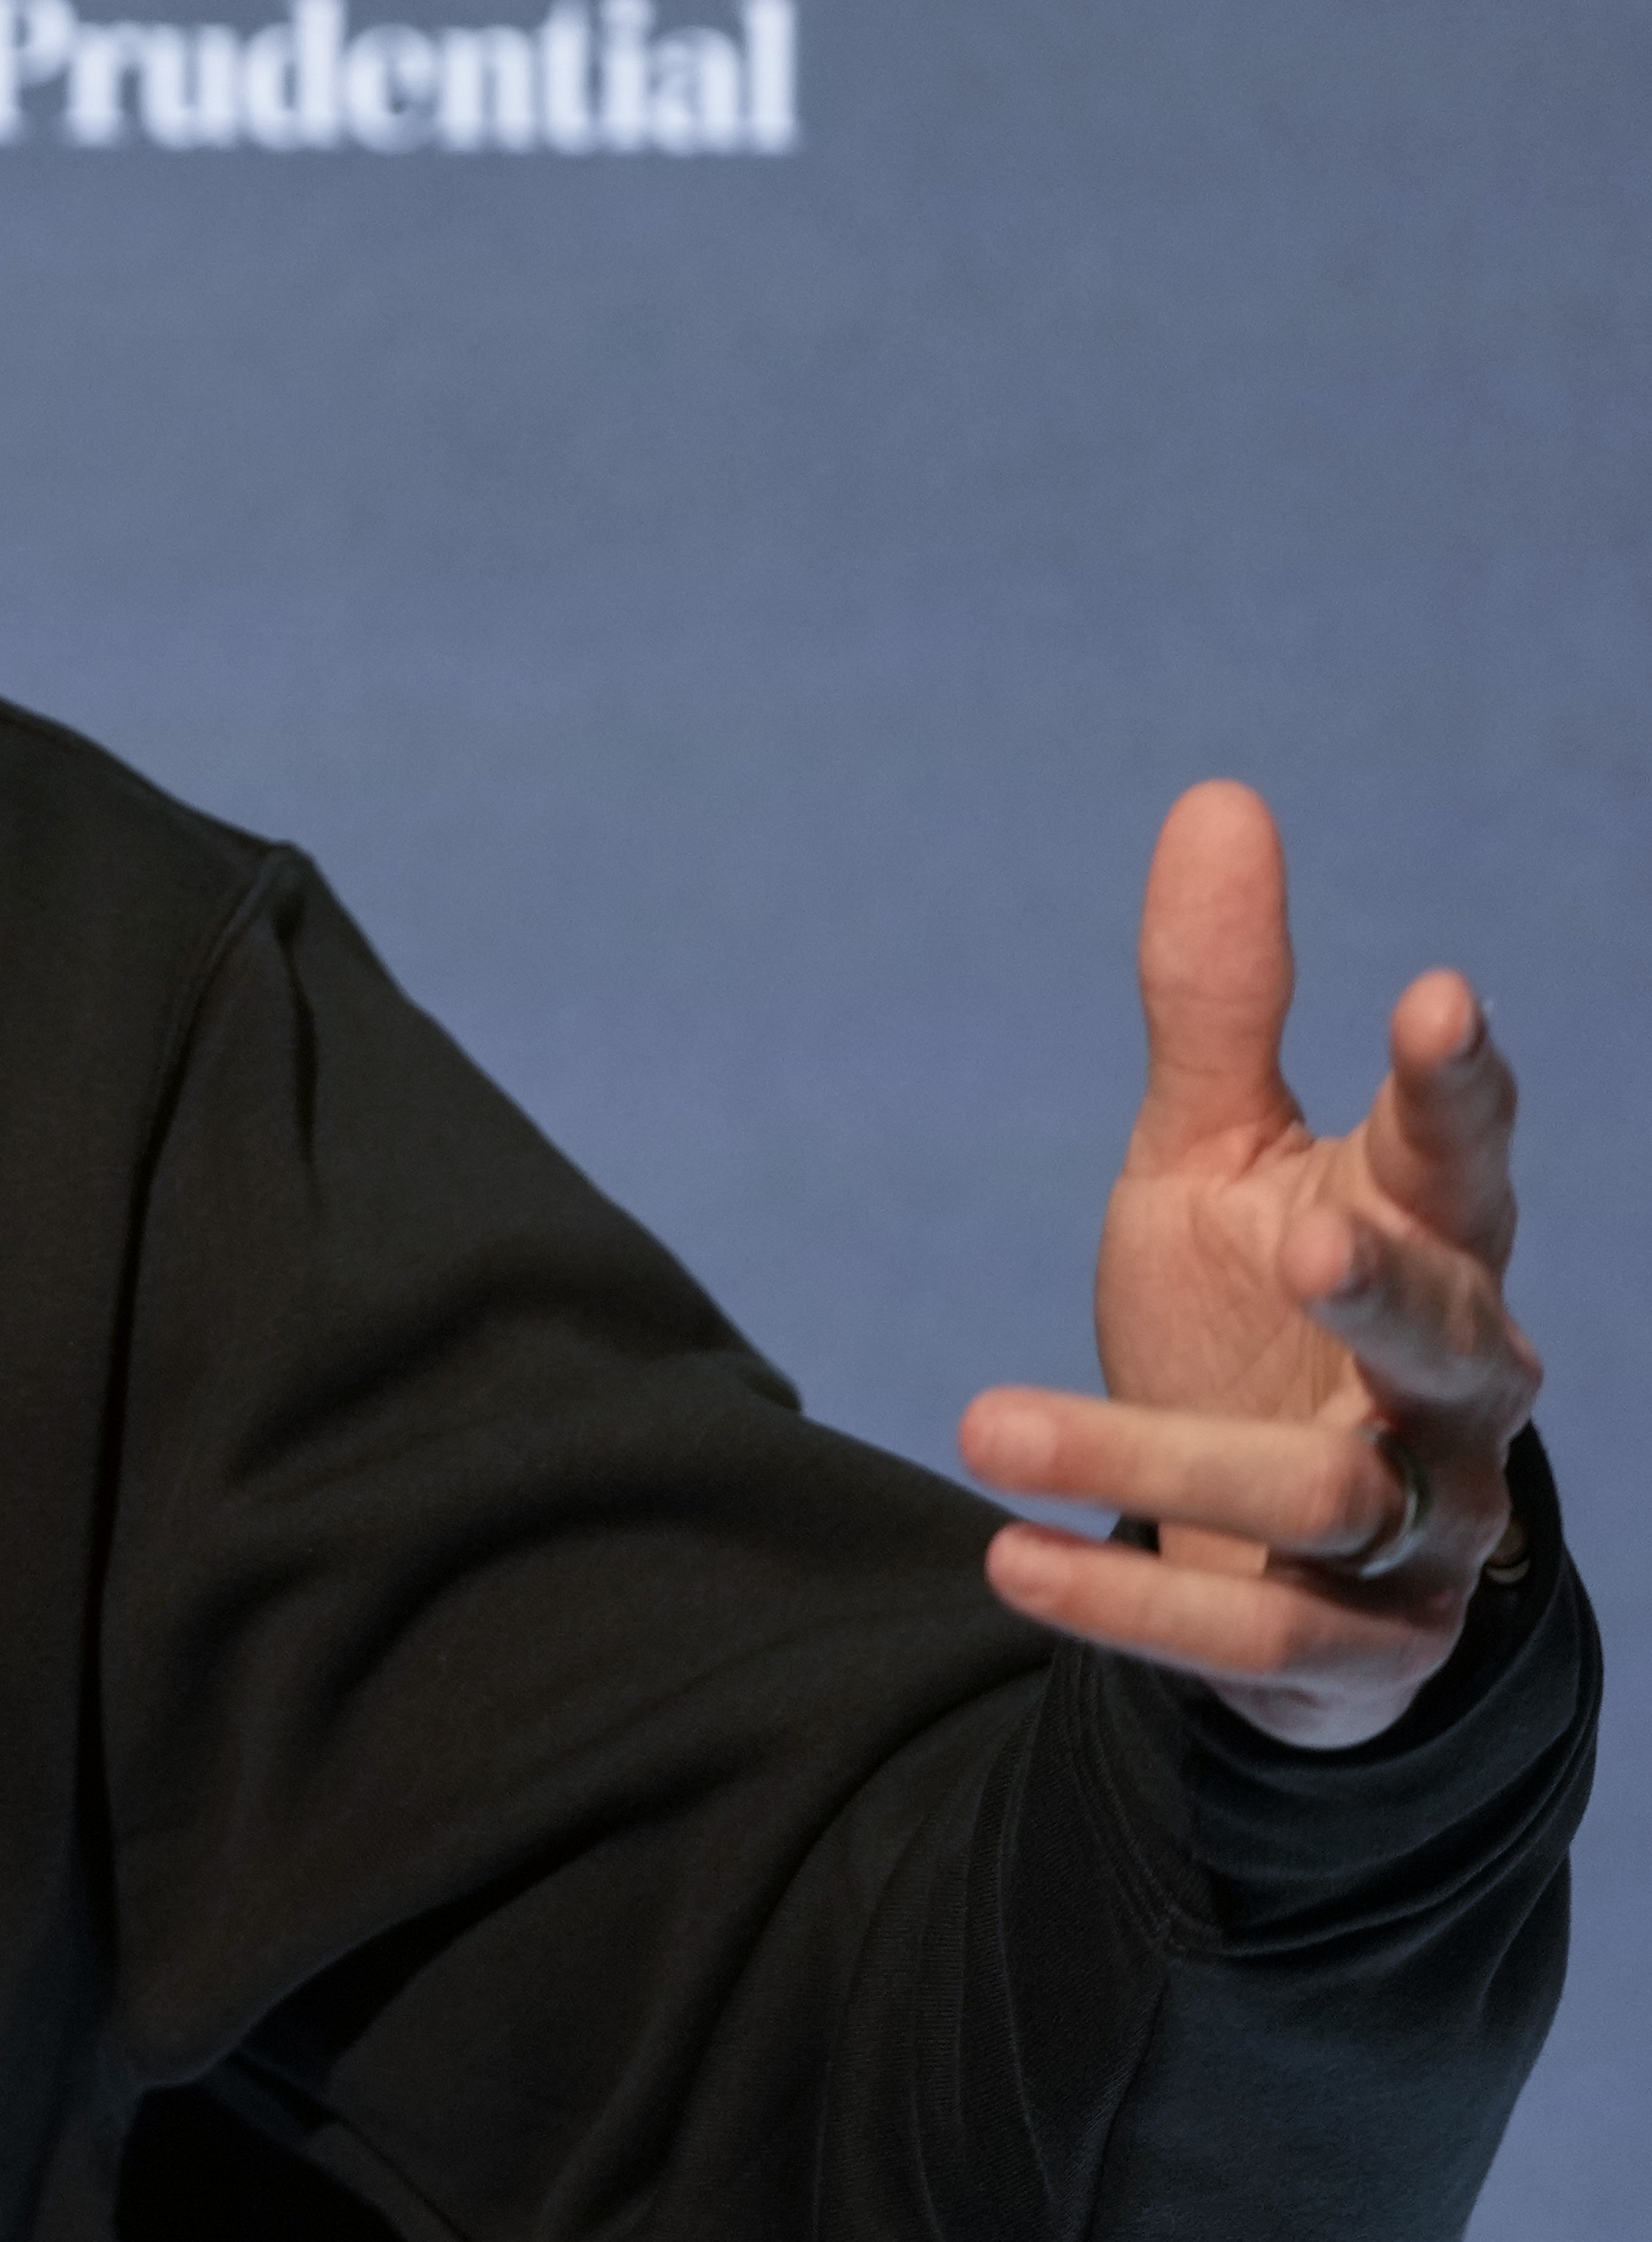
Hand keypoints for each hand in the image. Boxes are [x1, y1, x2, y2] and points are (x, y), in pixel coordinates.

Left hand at [960, 782, 1536, 1751]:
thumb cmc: (1257, 1311)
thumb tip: (1221, 796)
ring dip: (1151, 1457)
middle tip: (1301, 1231)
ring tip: (981, 1419)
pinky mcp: (1361, 1650)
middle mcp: (1455, 1387)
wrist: (1273, 1543)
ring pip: (1330, 1496)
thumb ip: (1221, 1001)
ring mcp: (1424, 1529)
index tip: (1436, 994)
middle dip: (1387, 1286)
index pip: (1464, 1157)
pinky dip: (1129, 1603)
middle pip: (1450, 1331)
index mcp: (1425, 1241)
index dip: (1459, 1085)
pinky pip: (1260, 1637)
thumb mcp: (1217, 1155)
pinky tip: (1004, 1560)